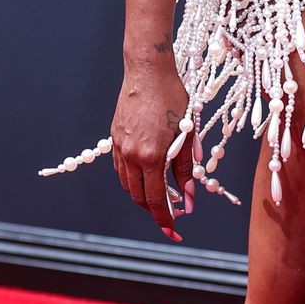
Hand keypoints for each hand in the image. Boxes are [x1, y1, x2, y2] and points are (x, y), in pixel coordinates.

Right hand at [110, 57, 197, 239]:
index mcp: (151, 156)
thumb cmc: (173, 98)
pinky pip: (121, 169)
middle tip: (172, 217)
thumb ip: (186, 169)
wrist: (147, 71)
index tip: (174, 232)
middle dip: (154, 212)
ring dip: (143, 196)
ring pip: (127, 184)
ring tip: (161, 198)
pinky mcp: (115, 138)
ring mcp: (120, 147)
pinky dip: (133, 180)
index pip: (156, 200)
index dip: (165, 219)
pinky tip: (146, 177)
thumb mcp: (186, 135)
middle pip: (139, 197)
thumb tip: (190, 199)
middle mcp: (131, 155)